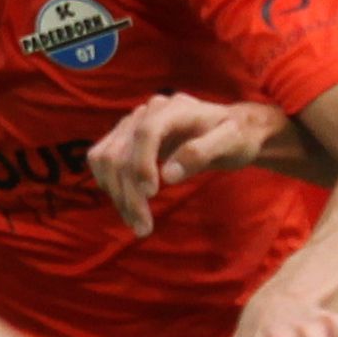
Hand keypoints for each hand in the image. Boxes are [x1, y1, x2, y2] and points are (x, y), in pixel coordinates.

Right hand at [90, 93, 294, 235]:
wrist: (230, 129)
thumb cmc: (235, 136)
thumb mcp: (231, 143)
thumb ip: (201, 153)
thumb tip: (168, 175)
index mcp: (175, 108)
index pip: (146, 132)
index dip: (143, 163)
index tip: (151, 194)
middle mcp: (149, 111)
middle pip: (122, 151)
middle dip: (128, 193)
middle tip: (143, 228)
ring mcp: (133, 122)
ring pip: (106, 158)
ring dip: (116, 195)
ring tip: (138, 224)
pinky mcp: (125, 137)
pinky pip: (102, 159)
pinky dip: (109, 185)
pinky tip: (127, 206)